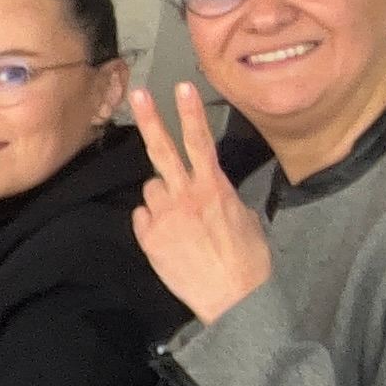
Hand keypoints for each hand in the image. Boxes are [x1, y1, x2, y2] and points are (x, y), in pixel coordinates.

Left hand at [129, 83, 270, 322]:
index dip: (189, 113)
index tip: (180, 87)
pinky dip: (152, 221)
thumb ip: (219, 195)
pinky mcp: (148, 237)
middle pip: (162, 150)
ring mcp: (164, 216)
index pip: (200, 141)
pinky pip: (142, 216)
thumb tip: (208, 187)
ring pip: (150, 188)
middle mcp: (185, 196)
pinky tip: (170, 238)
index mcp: (214, 188)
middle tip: (137, 95)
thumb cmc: (247, 260)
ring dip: (161, 196)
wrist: (233, 298)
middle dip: (149, 119)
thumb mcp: (243, 217)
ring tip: (181, 222)